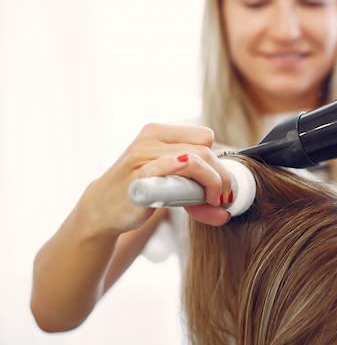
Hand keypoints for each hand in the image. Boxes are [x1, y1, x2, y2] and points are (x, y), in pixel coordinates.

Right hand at [84, 123, 231, 233]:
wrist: (102, 210)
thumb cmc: (142, 193)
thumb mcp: (172, 186)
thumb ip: (198, 194)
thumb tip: (226, 213)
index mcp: (159, 132)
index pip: (205, 136)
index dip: (216, 161)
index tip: (216, 184)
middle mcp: (150, 139)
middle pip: (205, 151)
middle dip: (221, 177)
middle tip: (219, 199)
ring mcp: (142, 156)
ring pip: (195, 160)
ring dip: (212, 184)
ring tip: (210, 202)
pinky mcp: (138, 177)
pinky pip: (170, 168)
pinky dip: (187, 178)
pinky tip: (191, 196)